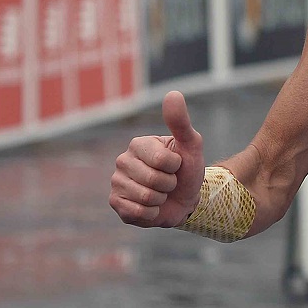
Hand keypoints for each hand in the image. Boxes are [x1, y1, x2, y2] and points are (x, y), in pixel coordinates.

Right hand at [109, 91, 204, 227]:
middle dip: (169, 185)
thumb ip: (181, 121)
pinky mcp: (116, 203)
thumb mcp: (191, 144)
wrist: (186, 199)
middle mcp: (122, 161)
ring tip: (161, 193)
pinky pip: (136, 213)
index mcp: (138, 144)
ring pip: (145, 198)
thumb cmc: (187, 169)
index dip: (175, 167)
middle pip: (152, 180)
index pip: (161, 160)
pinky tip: (151, 207)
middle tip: (169, 182)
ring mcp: (117, 183)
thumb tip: (173, 94)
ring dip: (161, 199)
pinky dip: (151, 214)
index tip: (176, 165)